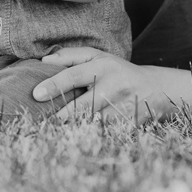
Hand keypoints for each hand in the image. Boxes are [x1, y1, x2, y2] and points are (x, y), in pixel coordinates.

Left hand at [32, 47, 166, 122]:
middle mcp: (113, 87)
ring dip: (74, 127)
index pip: (75, 76)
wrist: (155, 89)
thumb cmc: (117, 70)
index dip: (55, 85)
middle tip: (44, 119)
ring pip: (92, 123)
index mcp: (103, 67)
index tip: (36, 94)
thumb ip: (70, 56)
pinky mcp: (128, 125)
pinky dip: (88, 134)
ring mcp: (122, 109)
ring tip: (55, 129)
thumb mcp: (97, 56)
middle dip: (62, 115)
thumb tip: (43, 61)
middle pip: (83, 105)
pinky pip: (102, 133)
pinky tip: (77, 135)